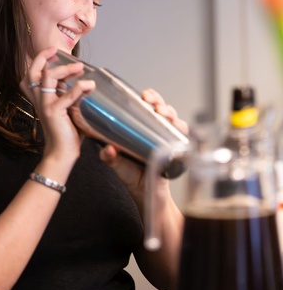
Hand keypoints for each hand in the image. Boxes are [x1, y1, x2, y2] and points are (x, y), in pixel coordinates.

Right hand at [20, 47, 95, 161]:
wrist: (61, 153)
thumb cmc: (66, 132)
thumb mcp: (67, 109)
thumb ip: (70, 95)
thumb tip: (85, 82)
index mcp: (39, 98)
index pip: (31, 74)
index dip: (39, 60)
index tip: (52, 51)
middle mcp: (38, 100)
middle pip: (32, 72)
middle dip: (42, 57)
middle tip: (57, 51)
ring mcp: (45, 105)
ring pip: (48, 77)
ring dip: (65, 69)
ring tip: (80, 67)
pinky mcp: (54, 112)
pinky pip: (66, 95)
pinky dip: (79, 88)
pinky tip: (89, 86)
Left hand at [99, 87, 186, 204]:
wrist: (147, 194)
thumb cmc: (131, 176)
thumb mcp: (117, 164)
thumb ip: (110, 157)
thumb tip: (108, 149)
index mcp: (139, 128)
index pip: (145, 106)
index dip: (148, 97)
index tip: (144, 95)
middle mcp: (154, 130)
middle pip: (160, 108)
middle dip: (159, 101)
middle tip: (153, 103)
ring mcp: (166, 138)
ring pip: (172, 118)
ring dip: (170, 112)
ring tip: (163, 113)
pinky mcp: (176, 148)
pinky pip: (182, 134)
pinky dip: (181, 127)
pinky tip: (176, 126)